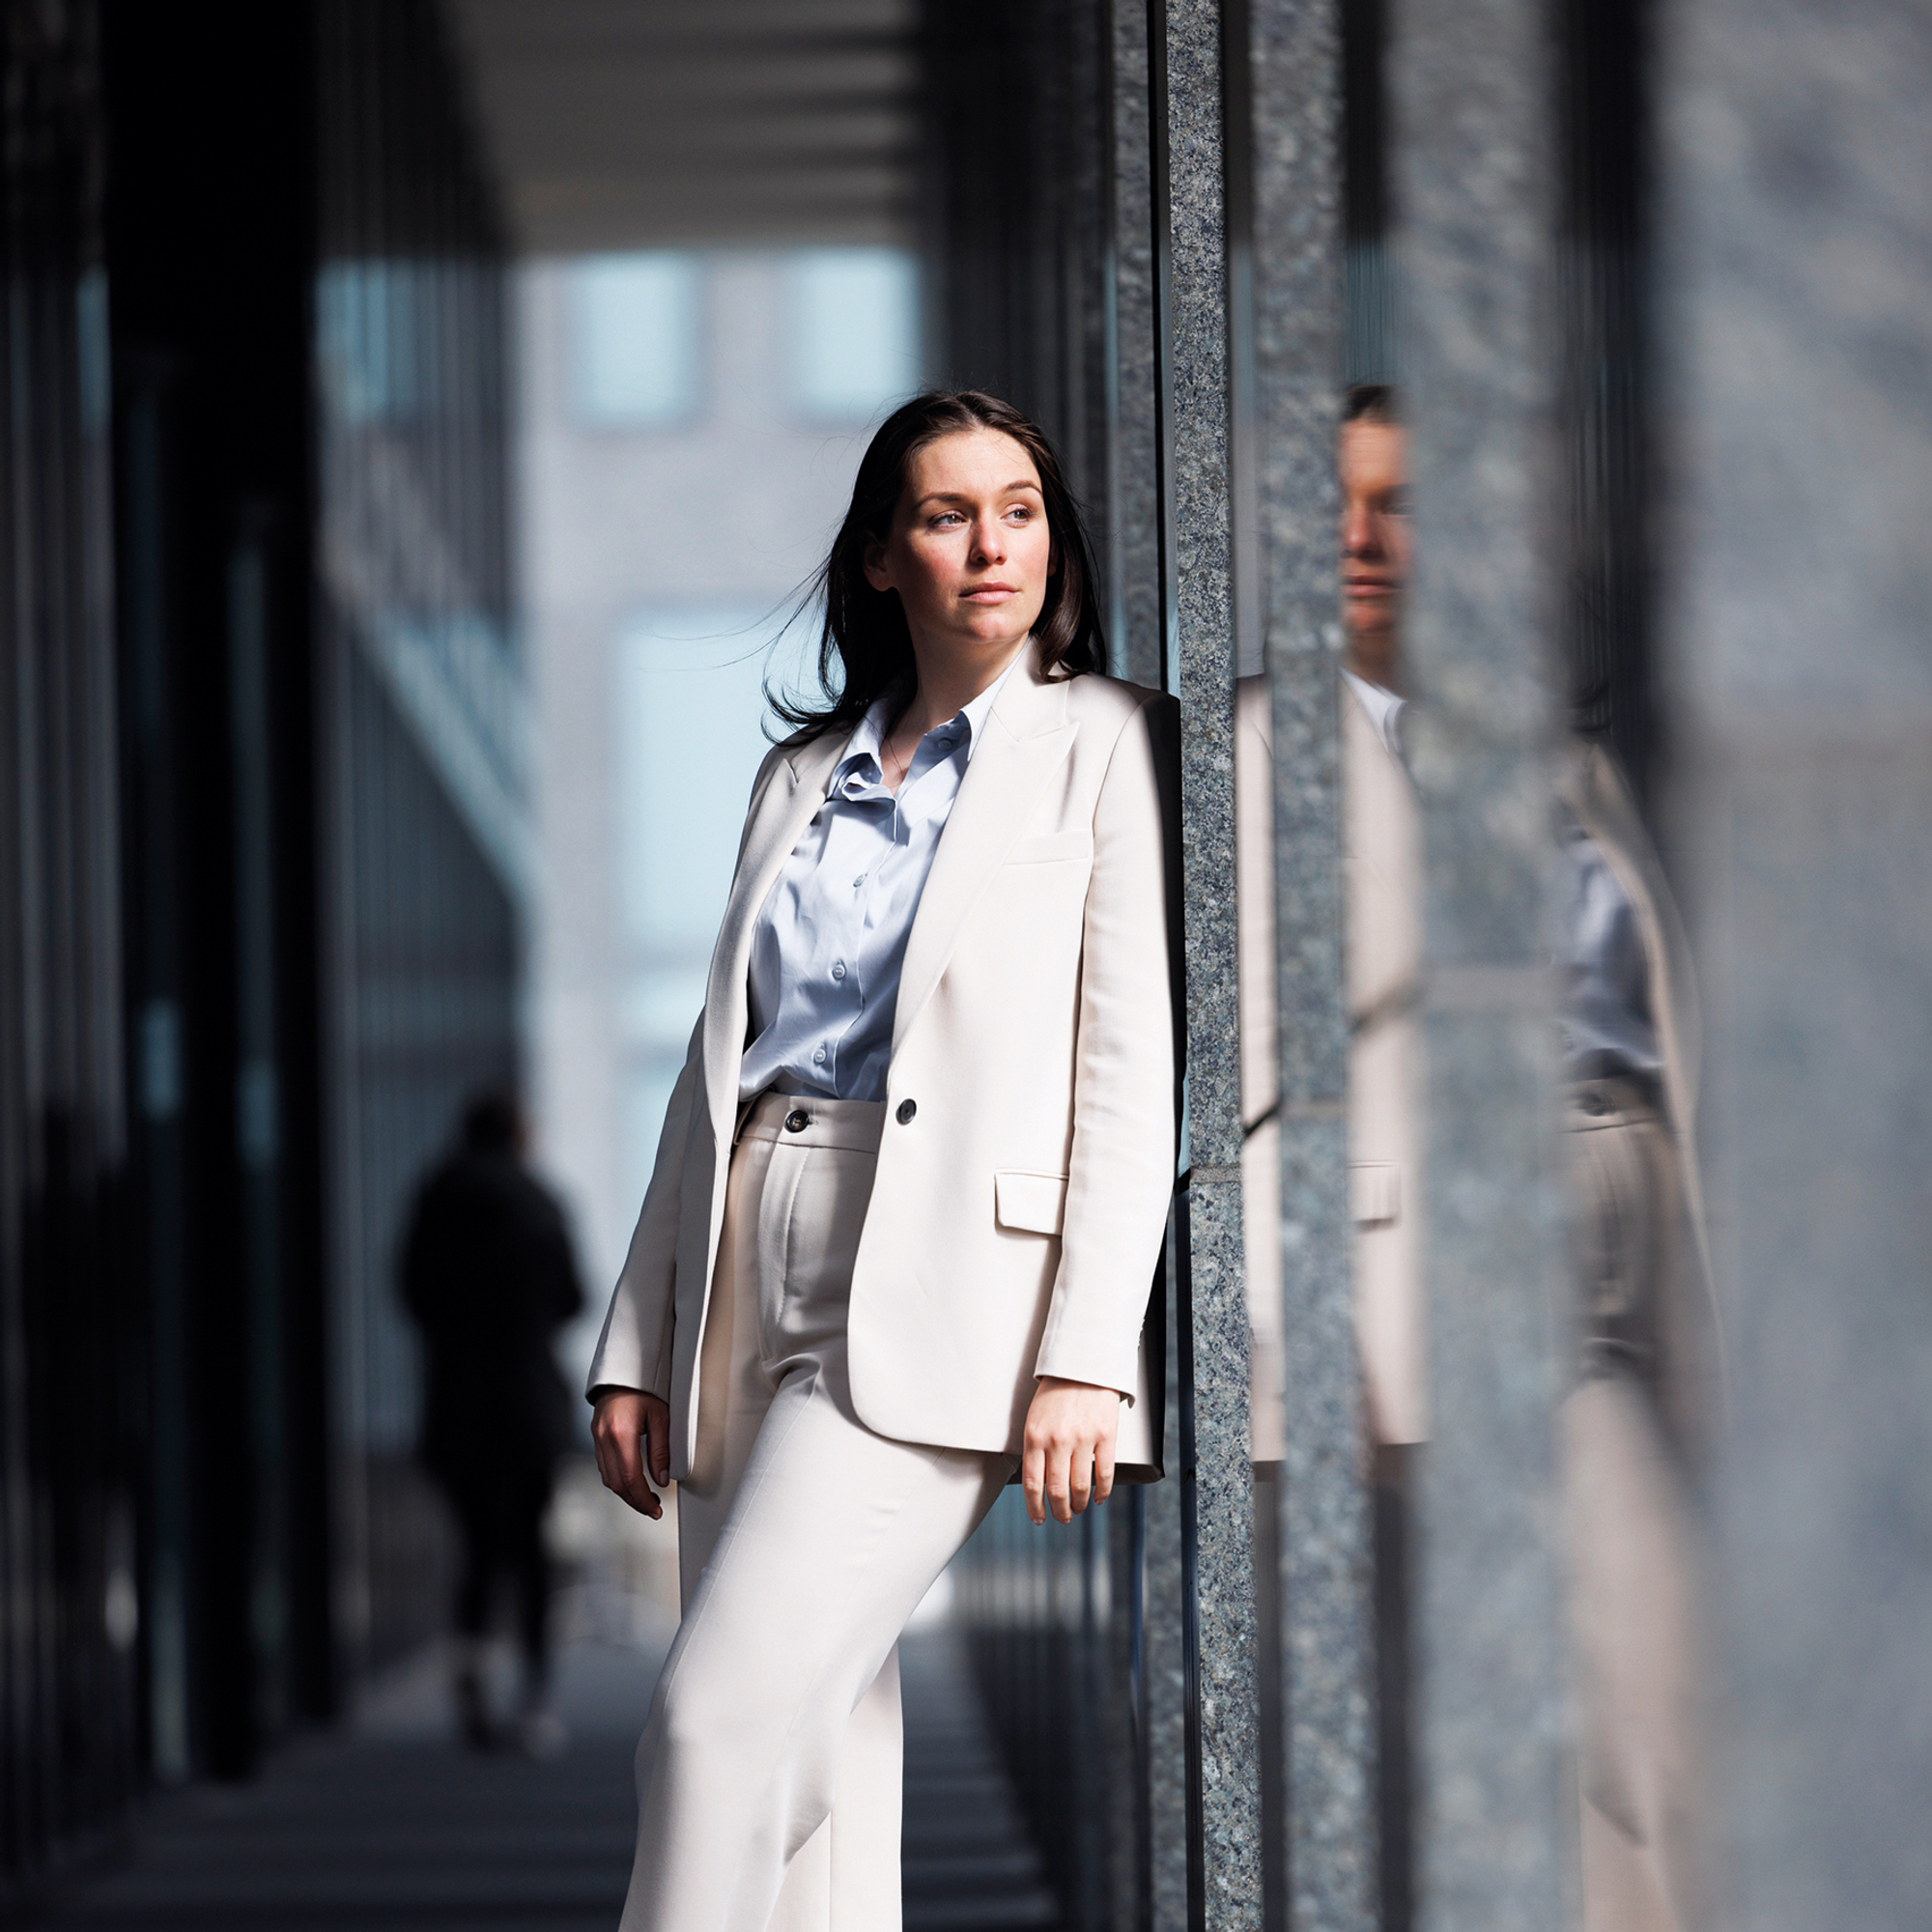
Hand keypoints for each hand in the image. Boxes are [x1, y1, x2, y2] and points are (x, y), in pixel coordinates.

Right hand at [591, 1388, 670, 1519]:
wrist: (623, 1371)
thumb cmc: (645, 1389)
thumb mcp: (661, 1416)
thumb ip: (661, 1450)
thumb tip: (662, 1479)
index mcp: (621, 1433)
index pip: (630, 1477)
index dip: (643, 1498)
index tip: (655, 1509)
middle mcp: (604, 1438)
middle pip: (616, 1483)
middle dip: (635, 1501)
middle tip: (653, 1510)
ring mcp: (597, 1438)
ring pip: (608, 1478)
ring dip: (626, 1493)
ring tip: (646, 1499)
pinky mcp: (596, 1438)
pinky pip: (604, 1467)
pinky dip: (618, 1480)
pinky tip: (632, 1482)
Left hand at [1021, 1377, 1119, 1525]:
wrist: (1084, 1364)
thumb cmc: (1057, 1390)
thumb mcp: (1035, 1417)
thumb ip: (1035, 1447)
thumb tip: (1037, 1481)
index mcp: (1035, 1436)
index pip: (1032, 1483)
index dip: (1035, 1507)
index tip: (1039, 1518)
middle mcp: (1058, 1440)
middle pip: (1057, 1491)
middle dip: (1059, 1511)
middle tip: (1063, 1518)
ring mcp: (1083, 1439)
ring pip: (1080, 1487)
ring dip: (1079, 1504)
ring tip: (1079, 1508)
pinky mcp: (1106, 1436)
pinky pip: (1105, 1474)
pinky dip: (1102, 1492)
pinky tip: (1099, 1497)